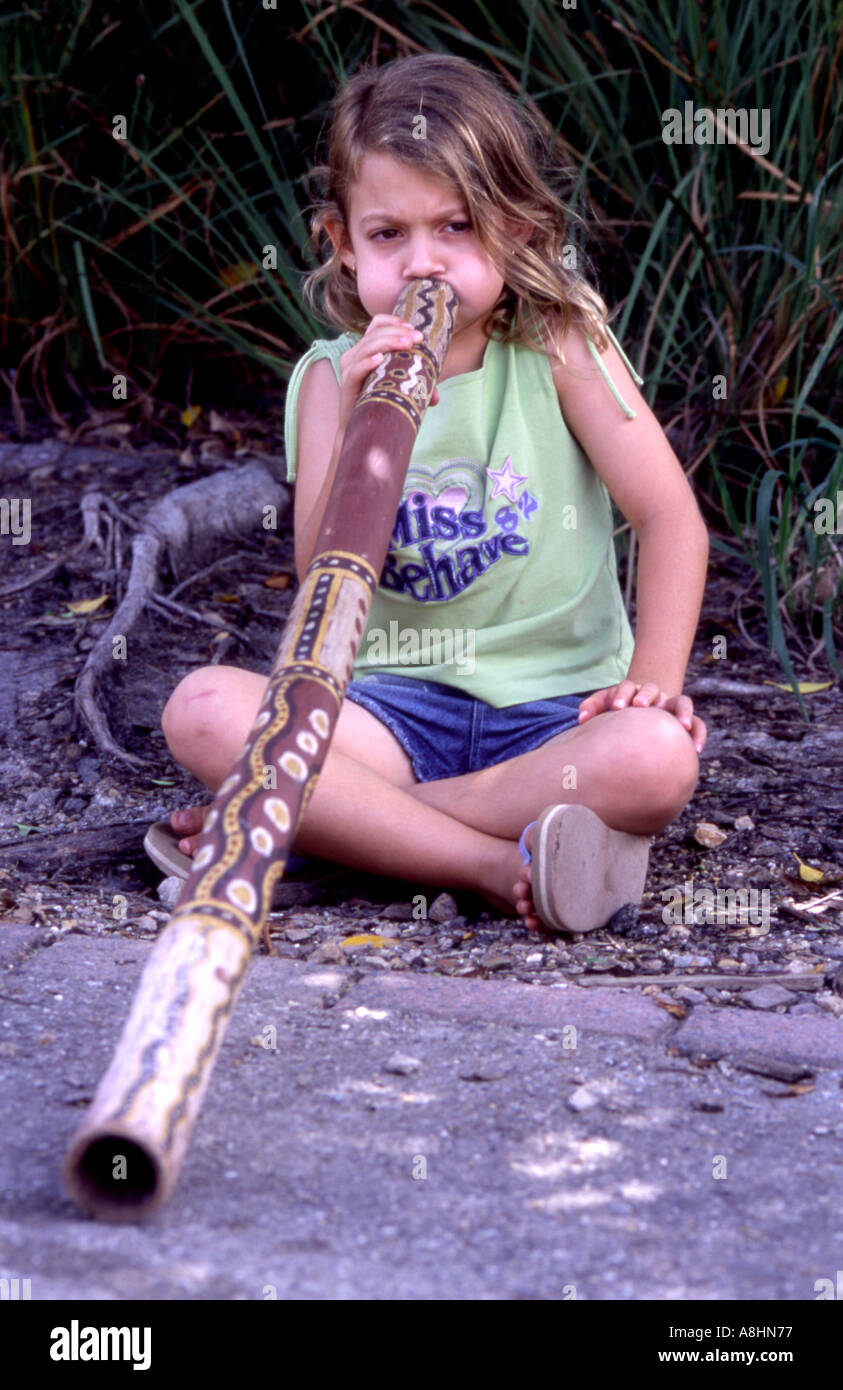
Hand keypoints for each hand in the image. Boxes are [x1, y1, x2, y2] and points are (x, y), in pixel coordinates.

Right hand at [336, 314, 439, 435]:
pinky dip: (368, 362)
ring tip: (407, 345)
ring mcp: (349, 368)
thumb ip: (415, 388)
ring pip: (367, 347)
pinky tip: (380, 360)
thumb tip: (435, 398)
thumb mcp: (398, 389)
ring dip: (389, 342)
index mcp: (366, 350)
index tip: (413, 329)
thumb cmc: (379, 406)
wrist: (359, 430)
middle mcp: (355, 355)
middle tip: (418, 338)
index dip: (394, 322)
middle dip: (398, 333)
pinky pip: (356, 369)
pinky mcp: (347, 383)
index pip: (377, 324)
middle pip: (375, 333)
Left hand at [577, 679, 706, 752]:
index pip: (628, 687)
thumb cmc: (621, 707)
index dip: (623, 695)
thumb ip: (592, 707)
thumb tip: (580, 719)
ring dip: (682, 712)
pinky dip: (699, 734)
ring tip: (682, 726)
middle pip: (653, 689)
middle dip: (647, 695)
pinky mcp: (686, 721)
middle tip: (640, 705)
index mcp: (633, 691)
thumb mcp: (607, 703)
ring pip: (682, 702)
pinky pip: (698, 724)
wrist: (646, 704)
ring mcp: (671, 706)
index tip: (617, 707)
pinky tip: (696, 750)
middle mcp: (655, 695)